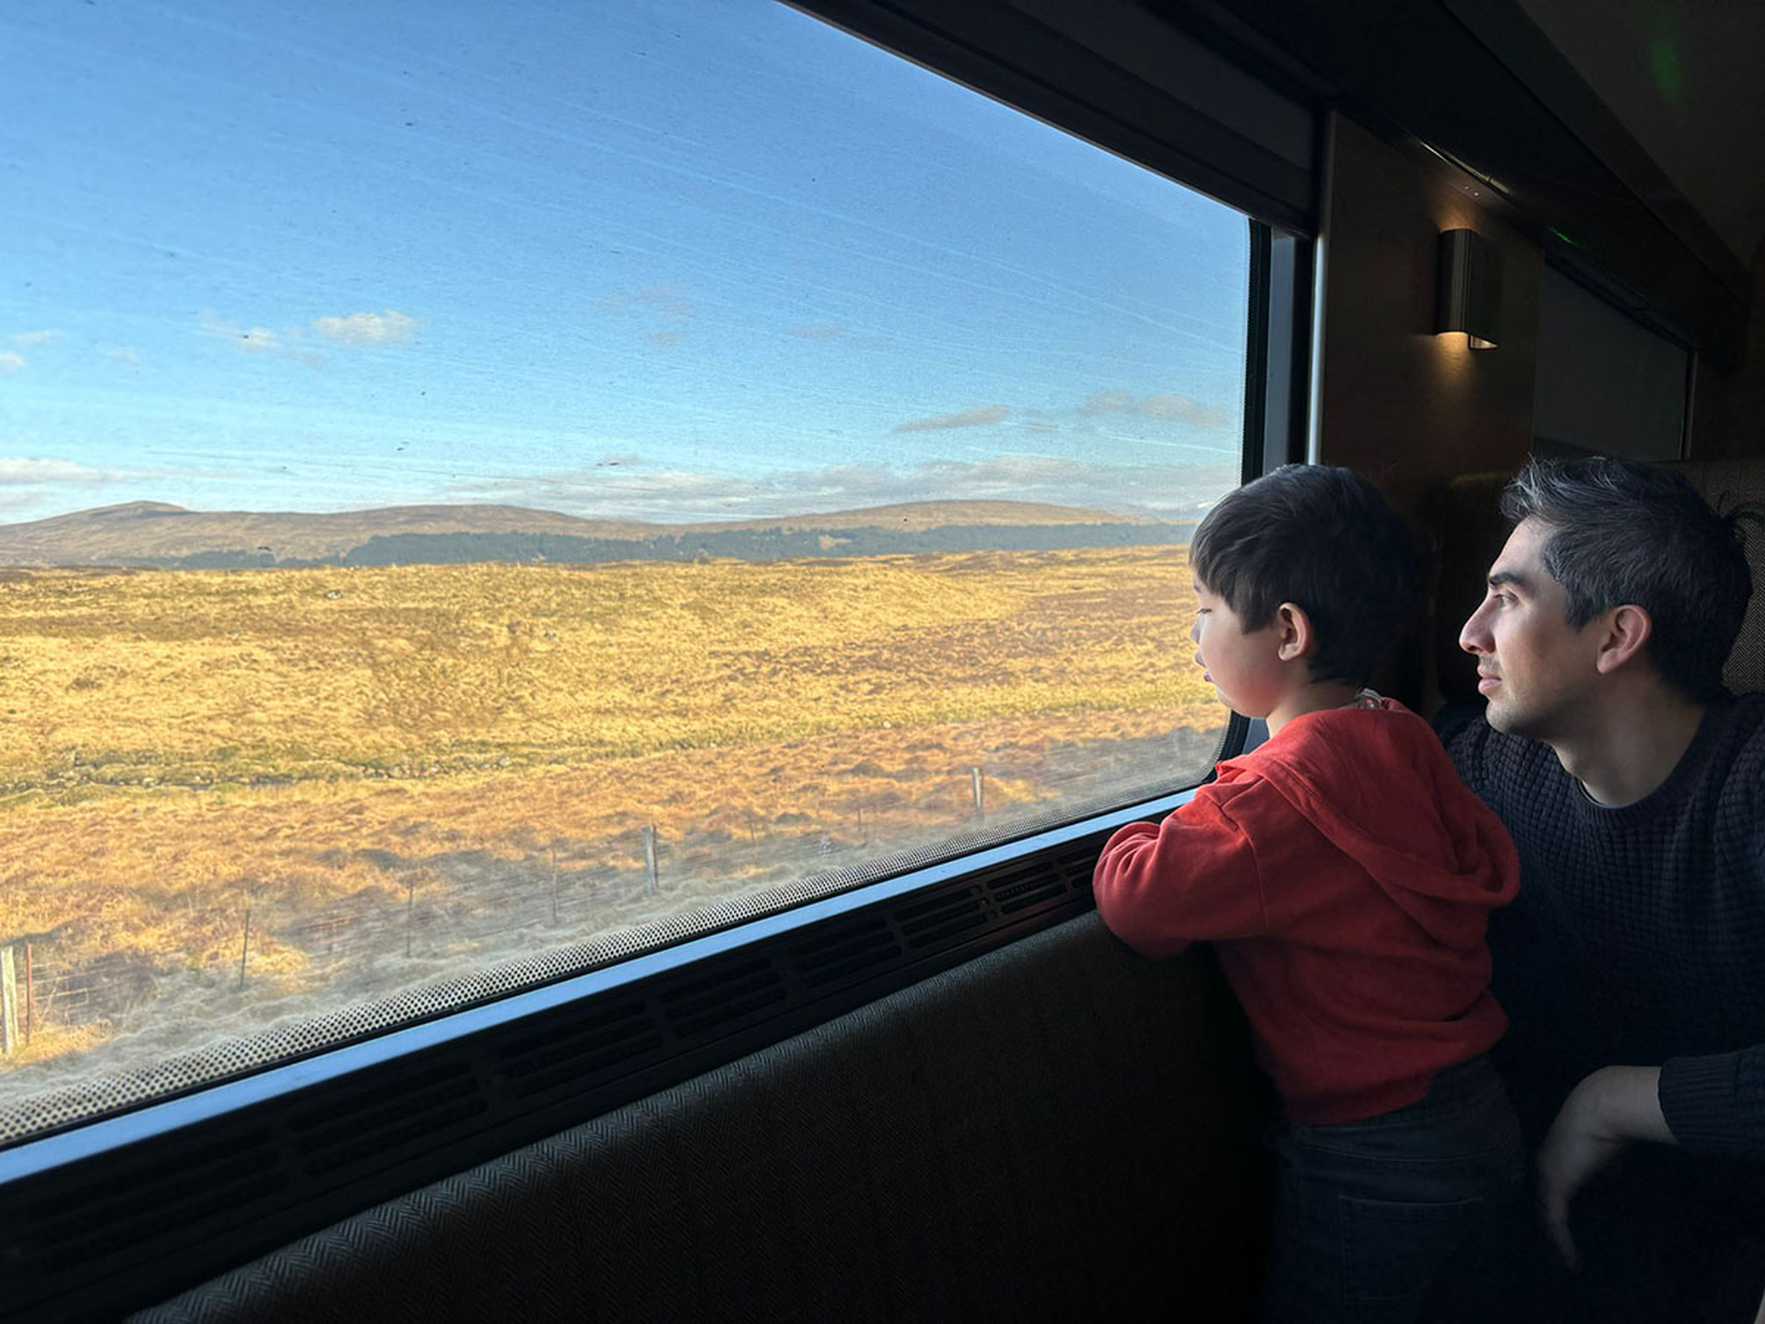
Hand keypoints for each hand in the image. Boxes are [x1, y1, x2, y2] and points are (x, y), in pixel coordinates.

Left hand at [1536, 1066, 1670, 1271]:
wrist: (1603, 1107)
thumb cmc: (1609, 1123)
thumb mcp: (1606, 1150)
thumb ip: (1605, 1166)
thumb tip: (1613, 1177)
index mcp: (1554, 1154)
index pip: (1548, 1187)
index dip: (1553, 1207)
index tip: (1563, 1227)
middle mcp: (1544, 1164)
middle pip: (1541, 1203)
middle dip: (1549, 1228)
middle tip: (1560, 1252)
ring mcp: (1546, 1174)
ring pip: (1545, 1215)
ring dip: (1555, 1240)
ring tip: (1565, 1261)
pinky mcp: (1555, 1186)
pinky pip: (1556, 1221)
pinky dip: (1563, 1242)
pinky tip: (1572, 1260)